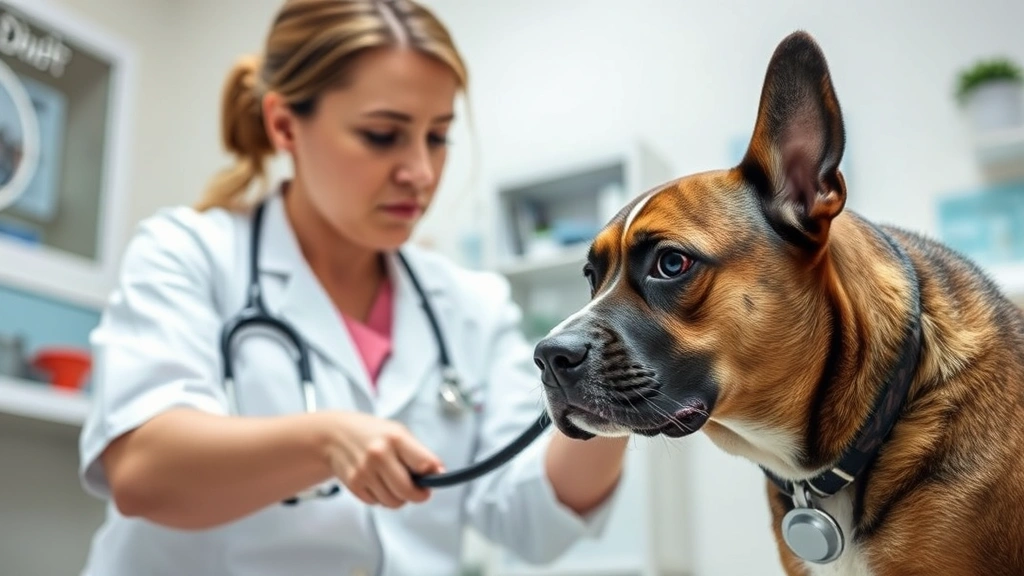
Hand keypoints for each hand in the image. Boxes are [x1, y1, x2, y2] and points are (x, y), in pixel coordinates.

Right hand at [321, 411, 444, 507]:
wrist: (335, 435)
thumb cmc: (373, 434)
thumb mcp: (399, 433)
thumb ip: (419, 453)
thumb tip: (439, 473)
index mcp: (395, 438)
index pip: (424, 464)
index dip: (432, 476)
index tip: (434, 479)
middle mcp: (379, 454)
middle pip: (407, 491)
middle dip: (417, 495)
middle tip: (419, 490)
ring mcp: (364, 471)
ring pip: (393, 502)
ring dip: (398, 497)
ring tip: (394, 482)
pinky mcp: (353, 484)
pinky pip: (376, 503)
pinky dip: (381, 498)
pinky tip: (377, 482)